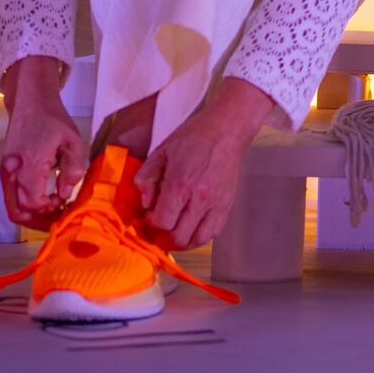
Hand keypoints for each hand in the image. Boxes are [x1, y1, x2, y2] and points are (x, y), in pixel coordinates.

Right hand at [0, 55, 86, 225]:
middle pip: (17, 211)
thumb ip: (72, 168)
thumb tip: (65, 194)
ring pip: (12, 207)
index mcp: (30, 163)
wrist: (29, 103)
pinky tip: (45, 201)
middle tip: (59, 217)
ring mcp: (6, 172)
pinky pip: (11, 197)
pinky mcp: (5, 171)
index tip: (65, 202)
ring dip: (32, 215)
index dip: (49, 208)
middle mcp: (12, 171)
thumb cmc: (53, 120)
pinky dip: (26, 205)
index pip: (32, 201)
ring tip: (53, 212)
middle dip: (39, 221)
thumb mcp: (72, 140)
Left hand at [134, 78, 275, 248]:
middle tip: (159, 227)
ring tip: (174, 232)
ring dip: (183, 241)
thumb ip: (146, 178)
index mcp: (181, 184)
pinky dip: (200, 236)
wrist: (227, 131)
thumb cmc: (193, 137)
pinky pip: (213, 233)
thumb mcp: (161, 152)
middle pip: (179, 236)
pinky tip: (191, 228)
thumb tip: (145, 204)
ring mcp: (217, 204)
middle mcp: (200, 198)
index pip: (163, 221)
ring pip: (198, 240)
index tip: (150, 215)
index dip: (152, 223)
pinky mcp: (228, 205)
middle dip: (164, 236)